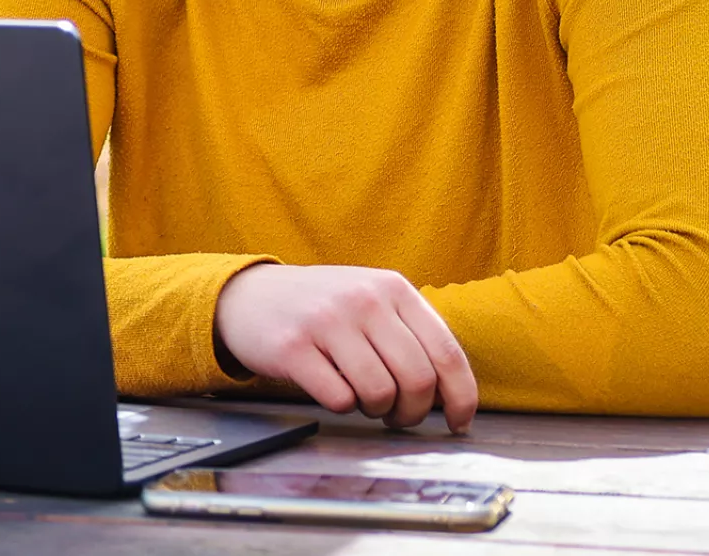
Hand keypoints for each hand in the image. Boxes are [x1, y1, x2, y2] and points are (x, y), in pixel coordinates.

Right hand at [213, 263, 476, 431]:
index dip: (460, 396)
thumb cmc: (320, 308)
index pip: (446, 351)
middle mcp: (363, 300)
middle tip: (399, 416)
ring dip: (377, 410)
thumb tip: (451, 391)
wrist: (247, 296)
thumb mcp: (370, 300)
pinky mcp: (292, 347)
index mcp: (392, 288)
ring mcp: (326, 321)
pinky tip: (334, 391)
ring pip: (380, 392)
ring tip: (364, 402)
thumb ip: (410, 333)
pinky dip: (343, 406)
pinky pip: (338, 398)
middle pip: (417, 379)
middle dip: (413, 412)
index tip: (458, 421)